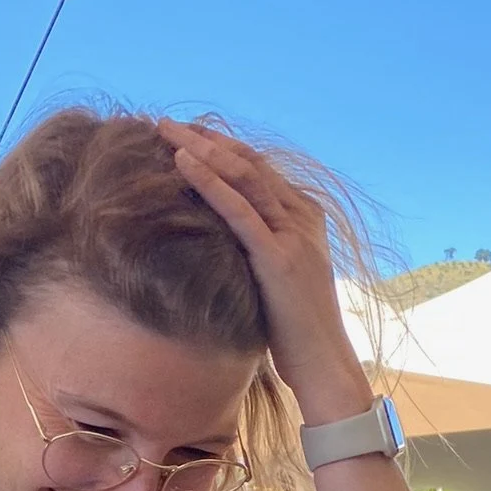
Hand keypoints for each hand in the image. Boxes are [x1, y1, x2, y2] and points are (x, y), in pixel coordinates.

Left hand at [159, 121, 368, 423]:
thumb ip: (259, 254)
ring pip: (243, 176)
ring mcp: (294, 236)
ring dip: (201, 148)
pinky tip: (182, 162)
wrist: (325, 368)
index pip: (259, 170)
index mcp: (306, 219)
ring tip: (165, 129)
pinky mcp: (279, 258)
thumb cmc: (298, 336)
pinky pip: (239, 209)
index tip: (186, 136)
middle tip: (166, 122)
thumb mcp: (278, 284)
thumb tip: (224, 249)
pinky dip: (209, 182)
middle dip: (206, 138)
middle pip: (249, 163)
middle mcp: (303, 219)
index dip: (221, 148)